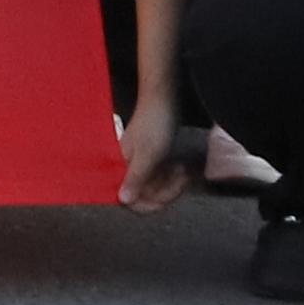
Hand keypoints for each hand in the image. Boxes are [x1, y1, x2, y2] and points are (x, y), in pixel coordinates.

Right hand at [116, 90, 196, 212]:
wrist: (163, 100)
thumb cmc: (154, 125)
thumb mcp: (147, 155)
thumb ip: (135, 179)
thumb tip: (121, 200)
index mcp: (121, 168)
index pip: (130, 201)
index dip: (148, 204)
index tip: (166, 200)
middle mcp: (128, 169)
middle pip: (146, 197)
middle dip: (166, 192)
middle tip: (180, 178)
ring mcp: (141, 165)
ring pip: (156, 189)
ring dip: (172, 184)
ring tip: (182, 171)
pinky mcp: (151, 159)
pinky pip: (161, 178)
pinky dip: (173, 176)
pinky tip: (180, 168)